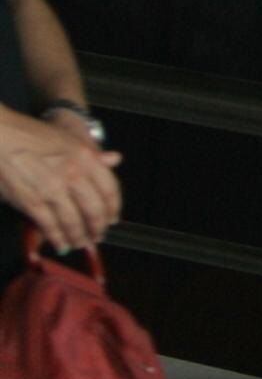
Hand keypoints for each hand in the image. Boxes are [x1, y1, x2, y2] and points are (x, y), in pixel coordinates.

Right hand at [0, 112, 123, 253]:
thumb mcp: (67, 136)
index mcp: (85, 158)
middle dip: (98, 228)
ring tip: (81, 242)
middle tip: (98, 235)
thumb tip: (115, 159)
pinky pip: (50, 226)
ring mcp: (53, 189)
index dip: (114, 208)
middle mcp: (73, 174)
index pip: (110, 189)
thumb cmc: (29, 133)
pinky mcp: (31, 201)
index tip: (113, 218)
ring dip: (79, 237)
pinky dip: (58, 238)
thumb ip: (92, 153)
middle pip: (95, 210)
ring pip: (74, 222)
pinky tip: (61, 244)